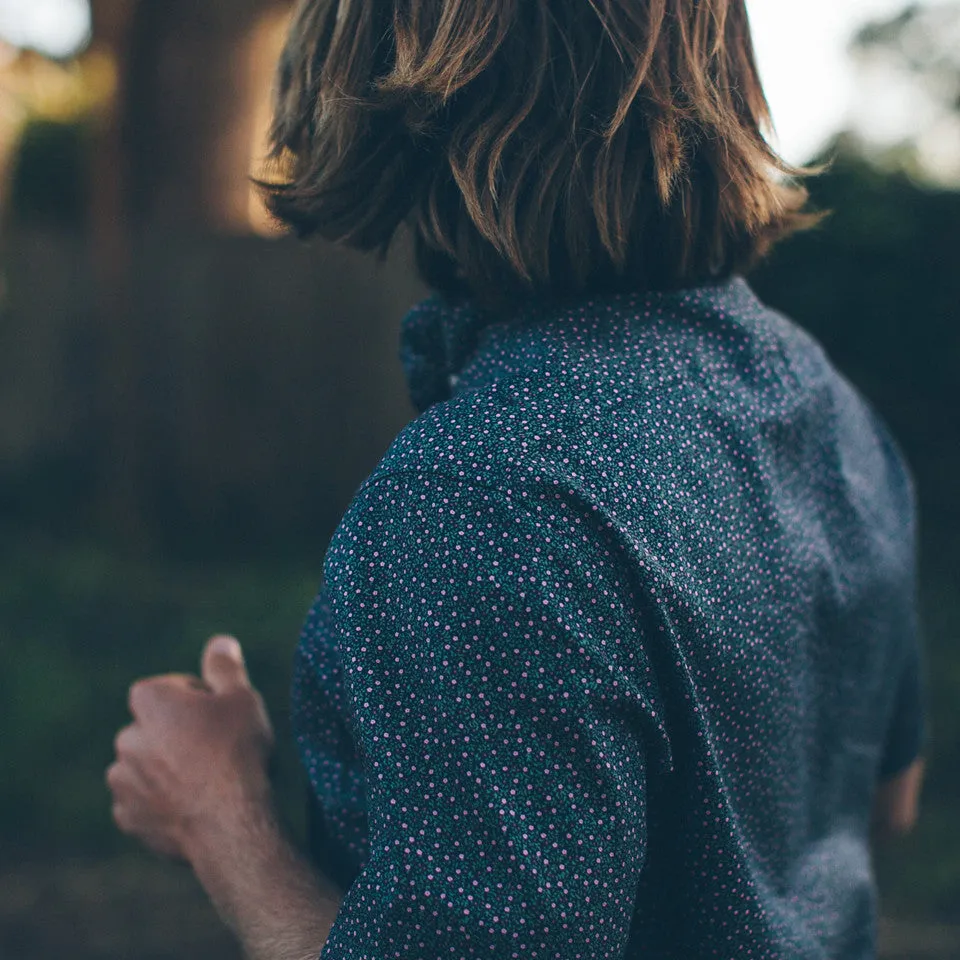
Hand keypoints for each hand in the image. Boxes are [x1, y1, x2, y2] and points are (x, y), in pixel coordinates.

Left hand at [107, 635, 274, 862]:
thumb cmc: (238, 752)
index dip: (201, 700)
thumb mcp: (242, 697)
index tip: (222, 718)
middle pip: (158, 727)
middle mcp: (126, 737)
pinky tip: (195, 806)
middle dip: (180, 734)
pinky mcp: (127, 817)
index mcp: (149, 700)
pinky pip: (144, 801)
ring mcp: (123, 781)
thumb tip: (220, 641)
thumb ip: (225, 666)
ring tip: (208, 782)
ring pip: (148, 765)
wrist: (231, 823)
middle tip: (219, 751)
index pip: (172, 688)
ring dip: (169, 768)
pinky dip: (163, 801)